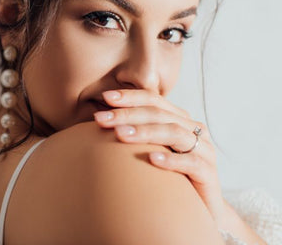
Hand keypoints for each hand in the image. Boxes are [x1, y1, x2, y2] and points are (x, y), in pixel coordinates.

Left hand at [92, 89, 225, 222]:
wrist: (200, 207)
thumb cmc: (167, 175)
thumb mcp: (148, 150)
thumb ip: (132, 133)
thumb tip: (96, 120)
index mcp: (177, 118)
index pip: (152, 99)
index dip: (129, 97)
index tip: (105, 97)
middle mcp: (192, 129)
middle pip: (158, 114)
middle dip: (127, 114)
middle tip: (101, 118)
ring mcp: (203, 149)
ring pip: (174, 133)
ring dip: (145, 132)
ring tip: (120, 135)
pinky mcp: (208, 172)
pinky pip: (191, 162)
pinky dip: (171, 160)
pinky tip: (151, 159)